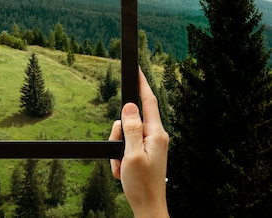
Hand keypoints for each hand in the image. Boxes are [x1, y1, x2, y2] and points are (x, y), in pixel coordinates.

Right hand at [109, 68, 168, 217]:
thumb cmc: (142, 185)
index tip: (137, 69)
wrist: (148, 207)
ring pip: (124, 134)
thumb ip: (130, 128)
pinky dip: (120, 158)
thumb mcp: (131, 154)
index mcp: (156, 134)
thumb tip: (130, 107)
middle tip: (120, 155)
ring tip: (122, 167)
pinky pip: (126, 147)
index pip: (149, 102)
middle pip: (129, 120)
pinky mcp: (144, 153)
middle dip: (117, 135)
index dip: (142, 84)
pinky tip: (124, 171)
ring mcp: (150, 145)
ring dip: (118, 151)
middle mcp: (155, 137)